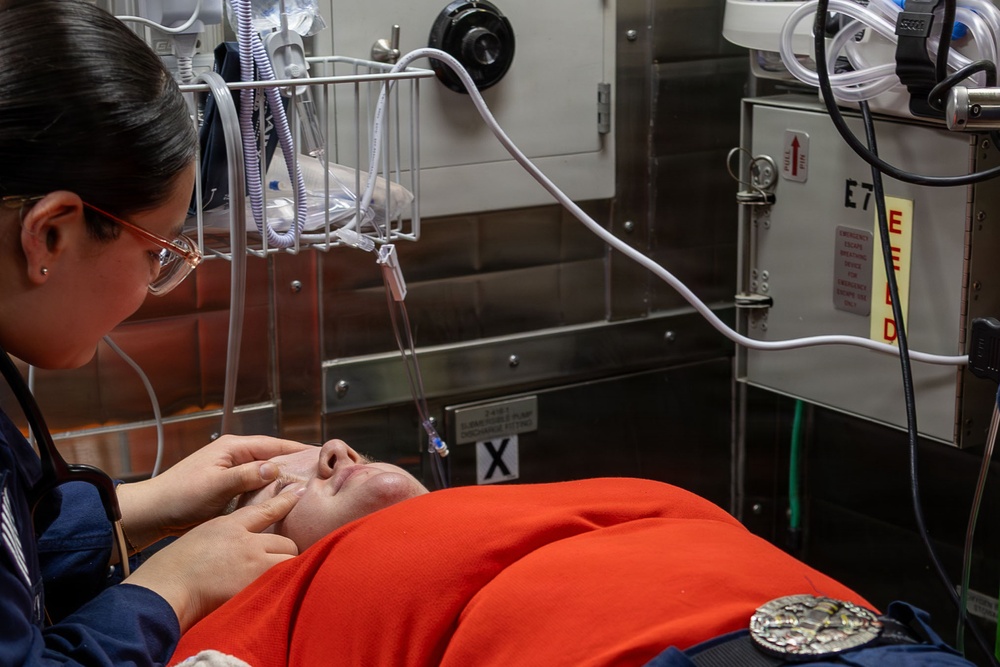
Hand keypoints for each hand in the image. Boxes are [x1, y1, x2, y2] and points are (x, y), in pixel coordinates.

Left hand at [117, 434, 310, 548]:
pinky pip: (256, 487)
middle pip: (273, 457)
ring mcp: (231, 472)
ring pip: (265, 473)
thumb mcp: (215, 486)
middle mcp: (234, 456)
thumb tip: (276, 467)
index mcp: (232, 448)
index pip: (274, 445)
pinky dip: (270, 491)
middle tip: (322, 473)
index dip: (298, 450)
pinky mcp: (227, 489)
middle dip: (296, 464)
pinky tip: (283, 502)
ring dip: (283, 479)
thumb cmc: (179, 497)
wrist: (151, 514)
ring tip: (309, 487)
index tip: (322, 454)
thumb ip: (245, 476)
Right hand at [124, 487, 301, 631]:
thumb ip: (228, 534)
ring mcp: (253, 563)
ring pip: (289, 560)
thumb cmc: (175, 567)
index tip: (299, 493)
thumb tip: (246, 539)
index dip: (286, 501)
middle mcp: (246, 541)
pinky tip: (280, 590)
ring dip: (287, 569)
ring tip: (282, 578)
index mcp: (230, 526)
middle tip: (283, 560)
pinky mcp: (257, 583)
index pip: (266, 510)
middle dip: (287, 551)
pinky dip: (283, 585)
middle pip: (285, 541)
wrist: (167, 587)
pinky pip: (283, 581)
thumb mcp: (204, 536)